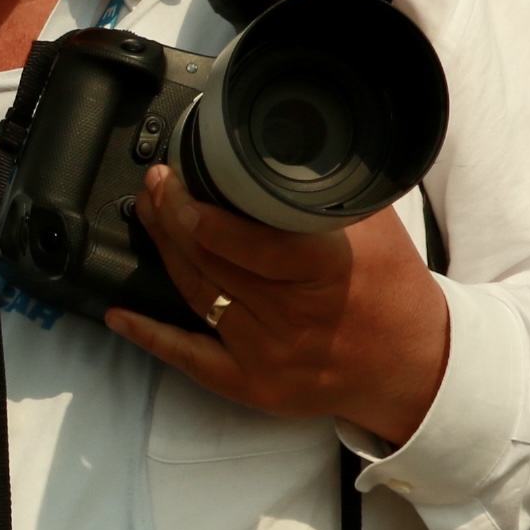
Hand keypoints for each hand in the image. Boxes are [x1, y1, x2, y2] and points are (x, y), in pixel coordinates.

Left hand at [101, 165, 451, 447]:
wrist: (408, 365)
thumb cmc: (391, 289)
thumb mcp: (374, 227)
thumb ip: (326, 190)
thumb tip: (277, 144)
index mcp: (327, 271)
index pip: (252, 242)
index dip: (203, 213)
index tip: (178, 182)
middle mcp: (295, 316)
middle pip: (213, 262)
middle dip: (174, 217)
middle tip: (157, 184)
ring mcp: (269, 355)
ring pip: (198, 296)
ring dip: (166, 253)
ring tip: (149, 215)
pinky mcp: (253, 384)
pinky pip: (191, 359)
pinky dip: (151, 336)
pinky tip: (120, 315)